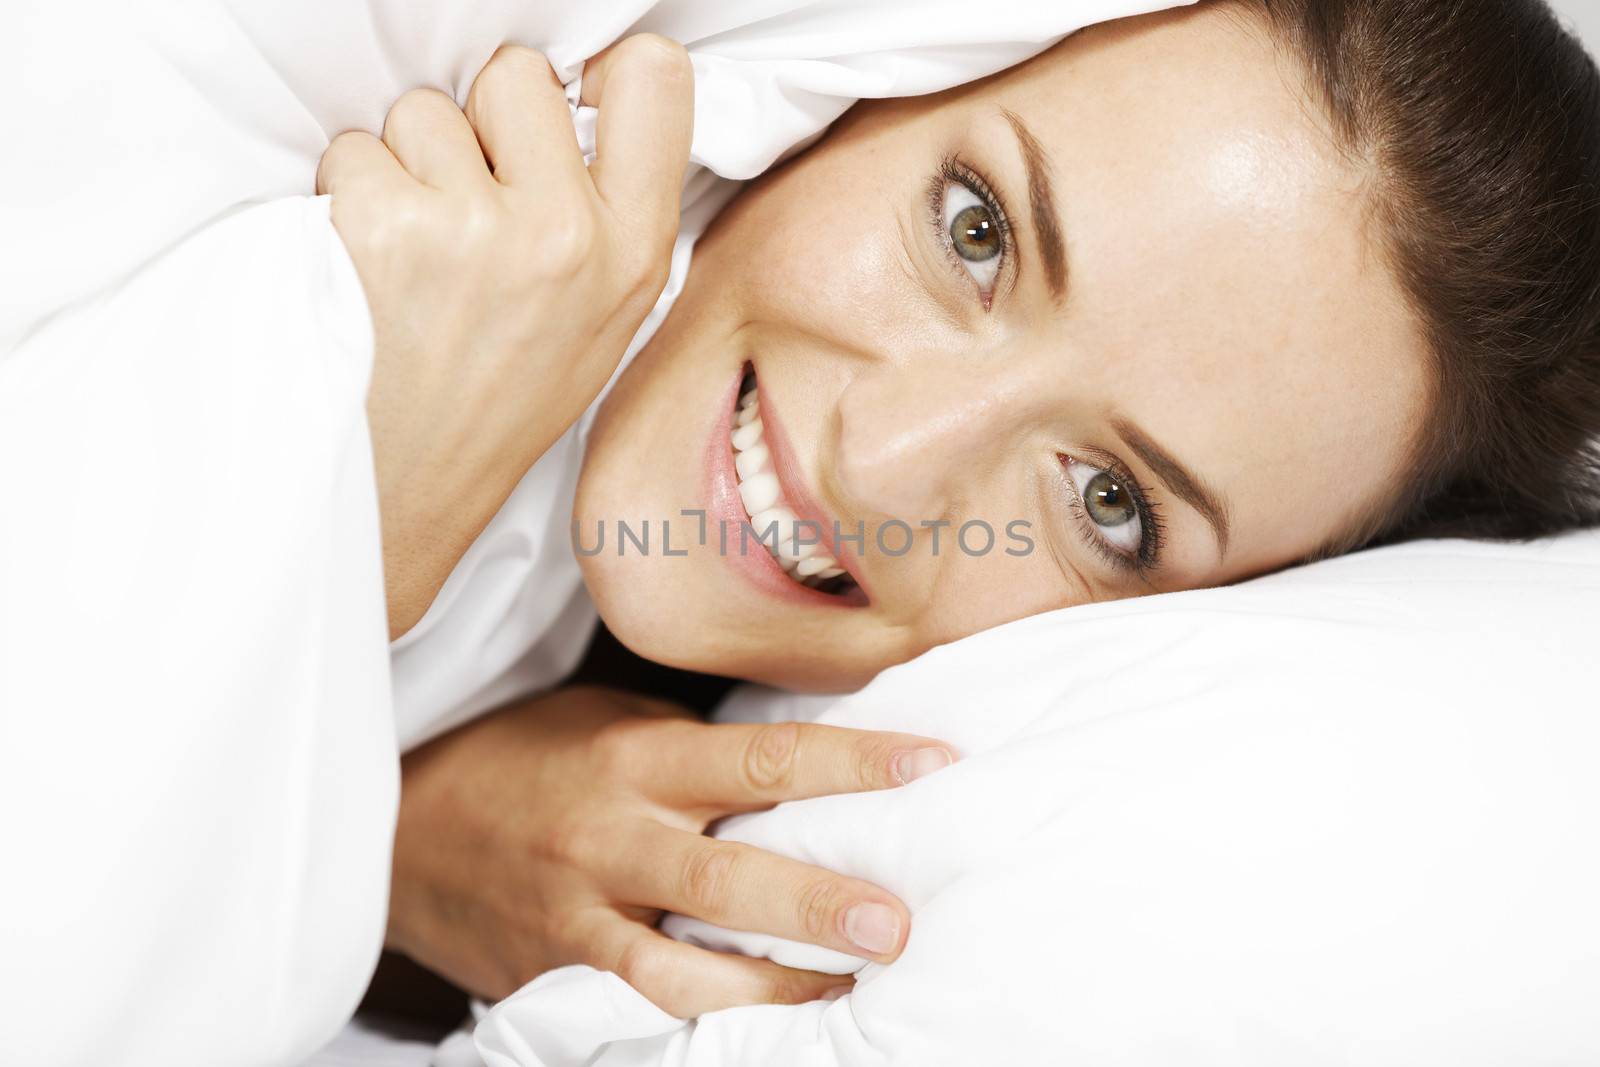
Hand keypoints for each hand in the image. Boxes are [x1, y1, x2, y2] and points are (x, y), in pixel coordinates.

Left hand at [316, 39, 693, 637]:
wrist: (409, 486)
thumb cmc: (502, 398)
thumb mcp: (607, 318)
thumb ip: (613, 210)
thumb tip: (592, 96)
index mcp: (635, 251)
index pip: (656, 79)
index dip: (603, 72)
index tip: (570, 104)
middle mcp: (567, 235)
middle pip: (518, 75)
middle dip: (483, 124)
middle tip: (473, 200)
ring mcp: (476, 229)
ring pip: (426, 110)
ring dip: (409, 162)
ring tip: (419, 249)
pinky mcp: (387, 227)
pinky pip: (358, 147)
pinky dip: (352, 192)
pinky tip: (372, 261)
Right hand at [385, 686, 957, 1016]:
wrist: (402, 827)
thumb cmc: (524, 759)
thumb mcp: (609, 725)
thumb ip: (697, 754)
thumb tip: (811, 773)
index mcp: (635, 758)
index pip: (761, 756)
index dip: (852, 761)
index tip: (933, 762)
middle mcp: (610, 837)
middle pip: (727, 878)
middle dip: (816, 905)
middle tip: (896, 924)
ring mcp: (577, 917)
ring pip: (679, 971)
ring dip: (769, 991)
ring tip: (842, 997)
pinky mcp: (553, 977)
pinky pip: (632, 1011)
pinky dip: (696, 1026)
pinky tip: (757, 1034)